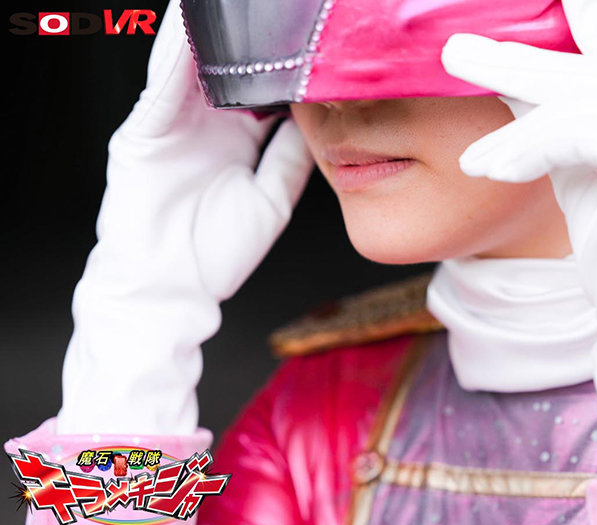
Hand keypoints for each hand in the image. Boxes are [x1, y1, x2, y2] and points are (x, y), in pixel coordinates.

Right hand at [57, 0, 313, 434]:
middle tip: (273, 9)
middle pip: (225, 66)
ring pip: (190, 66)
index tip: (306, 36)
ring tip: (228, 5)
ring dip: (207, 33)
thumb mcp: (271, 199)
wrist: (170, 290)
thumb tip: (318, 119)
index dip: (280, 60)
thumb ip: (291, 158)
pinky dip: (175, 57)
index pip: (259, 86)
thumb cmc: (215, 253)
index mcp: (236, 138)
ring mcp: (172, 126)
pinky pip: (162, 88)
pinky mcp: (144, 135)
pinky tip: (190, 29)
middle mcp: (205, 125)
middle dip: (246, 36)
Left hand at [441, 0, 596, 483]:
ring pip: (575, 97)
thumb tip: (505, 88)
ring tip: (471, 162)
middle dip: (514, 59)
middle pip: (585, 66)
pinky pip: (576, 131)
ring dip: (510, 127)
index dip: (585, 21)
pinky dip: (527, 149)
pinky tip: (493, 171)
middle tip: (455, 51)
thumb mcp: (580, 174)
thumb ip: (557, 129)